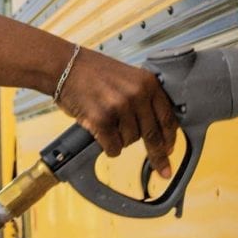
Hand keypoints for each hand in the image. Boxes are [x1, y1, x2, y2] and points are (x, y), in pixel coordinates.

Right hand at [54, 47, 178, 176]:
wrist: (67, 67)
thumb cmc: (95, 73)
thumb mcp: (129, 78)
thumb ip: (145, 97)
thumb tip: (158, 128)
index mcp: (148, 83)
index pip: (166, 117)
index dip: (170, 139)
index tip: (170, 151)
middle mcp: (137, 94)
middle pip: (152, 135)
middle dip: (157, 155)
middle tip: (162, 170)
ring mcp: (120, 107)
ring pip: (130, 141)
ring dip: (120, 139)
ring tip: (109, 122)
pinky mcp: (102, 120)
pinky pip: (113, 147)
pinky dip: (108, 146)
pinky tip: (101, 133)